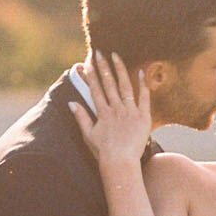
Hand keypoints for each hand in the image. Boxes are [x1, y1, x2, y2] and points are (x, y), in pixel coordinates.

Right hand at [67, 53, 152, 169]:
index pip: (95, 90)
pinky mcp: (143, 117)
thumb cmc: (104, 153)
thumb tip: (71, 102)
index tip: (88, 63)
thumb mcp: (88, 135)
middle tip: (99, 52)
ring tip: (116, 56)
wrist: (121, 163)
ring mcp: (130, 112)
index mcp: (102, 113)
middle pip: (108, 84)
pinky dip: (143, 84)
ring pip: (124, 86)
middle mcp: (115, 109)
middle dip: (103, 67)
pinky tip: (141, 71)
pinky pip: (144, 97)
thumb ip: (80, 117)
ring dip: (120, 69)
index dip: (91, 75)